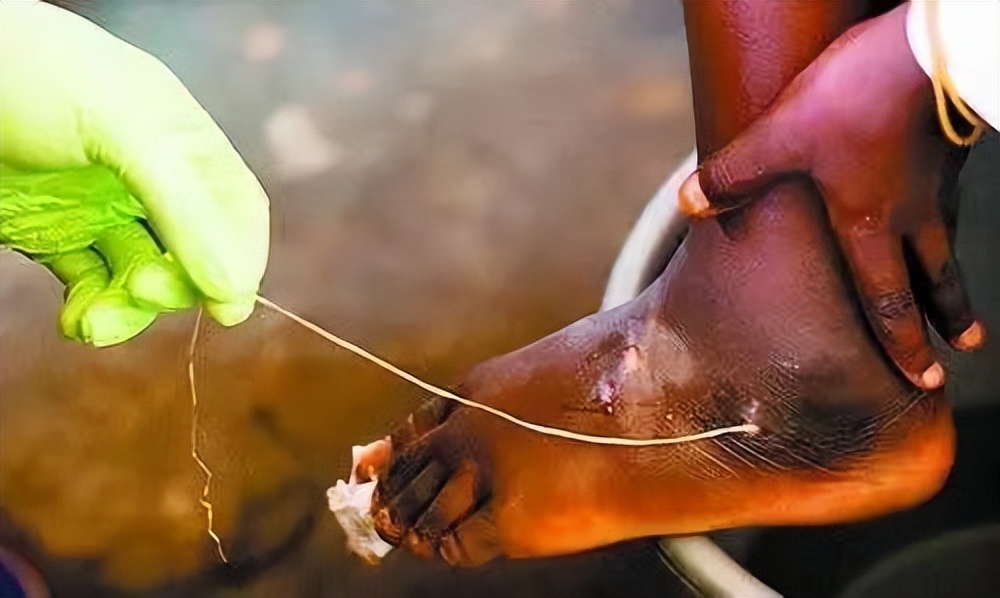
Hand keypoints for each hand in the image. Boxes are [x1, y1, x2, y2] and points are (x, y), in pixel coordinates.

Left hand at [0, 1, 268, 345]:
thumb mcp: (122, 126)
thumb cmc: (28, 72)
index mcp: (179, 138)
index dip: (242, 256)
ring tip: (98, 322)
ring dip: (131, 310)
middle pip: (194, 250)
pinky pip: (89, 285)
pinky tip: (79, 321)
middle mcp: (147, 176)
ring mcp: (99, 207)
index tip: (230, 304)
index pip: (235, 206)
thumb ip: (183, 204)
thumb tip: (235, 288)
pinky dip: (91, 311)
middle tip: (146, 290)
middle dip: (177, 283)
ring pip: (141, 275)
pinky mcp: (53, 233)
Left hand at [678, 4, 983, 389]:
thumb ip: (734, 174)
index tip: (922, 376)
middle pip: (935, 279)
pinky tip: (941, 207)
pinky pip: (950, 196)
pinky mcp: (950, 146)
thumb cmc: (853, 97)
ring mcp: (938, 182)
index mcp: (870, 224)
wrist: (926, 48)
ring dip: (954, 278)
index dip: (904, 342)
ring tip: (963, 304)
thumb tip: (690, 203)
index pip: (889, 298)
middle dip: (944, 320)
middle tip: (960, 351)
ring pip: (949, 242)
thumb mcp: (779, 137)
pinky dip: (947, 218)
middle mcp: (913, 213)